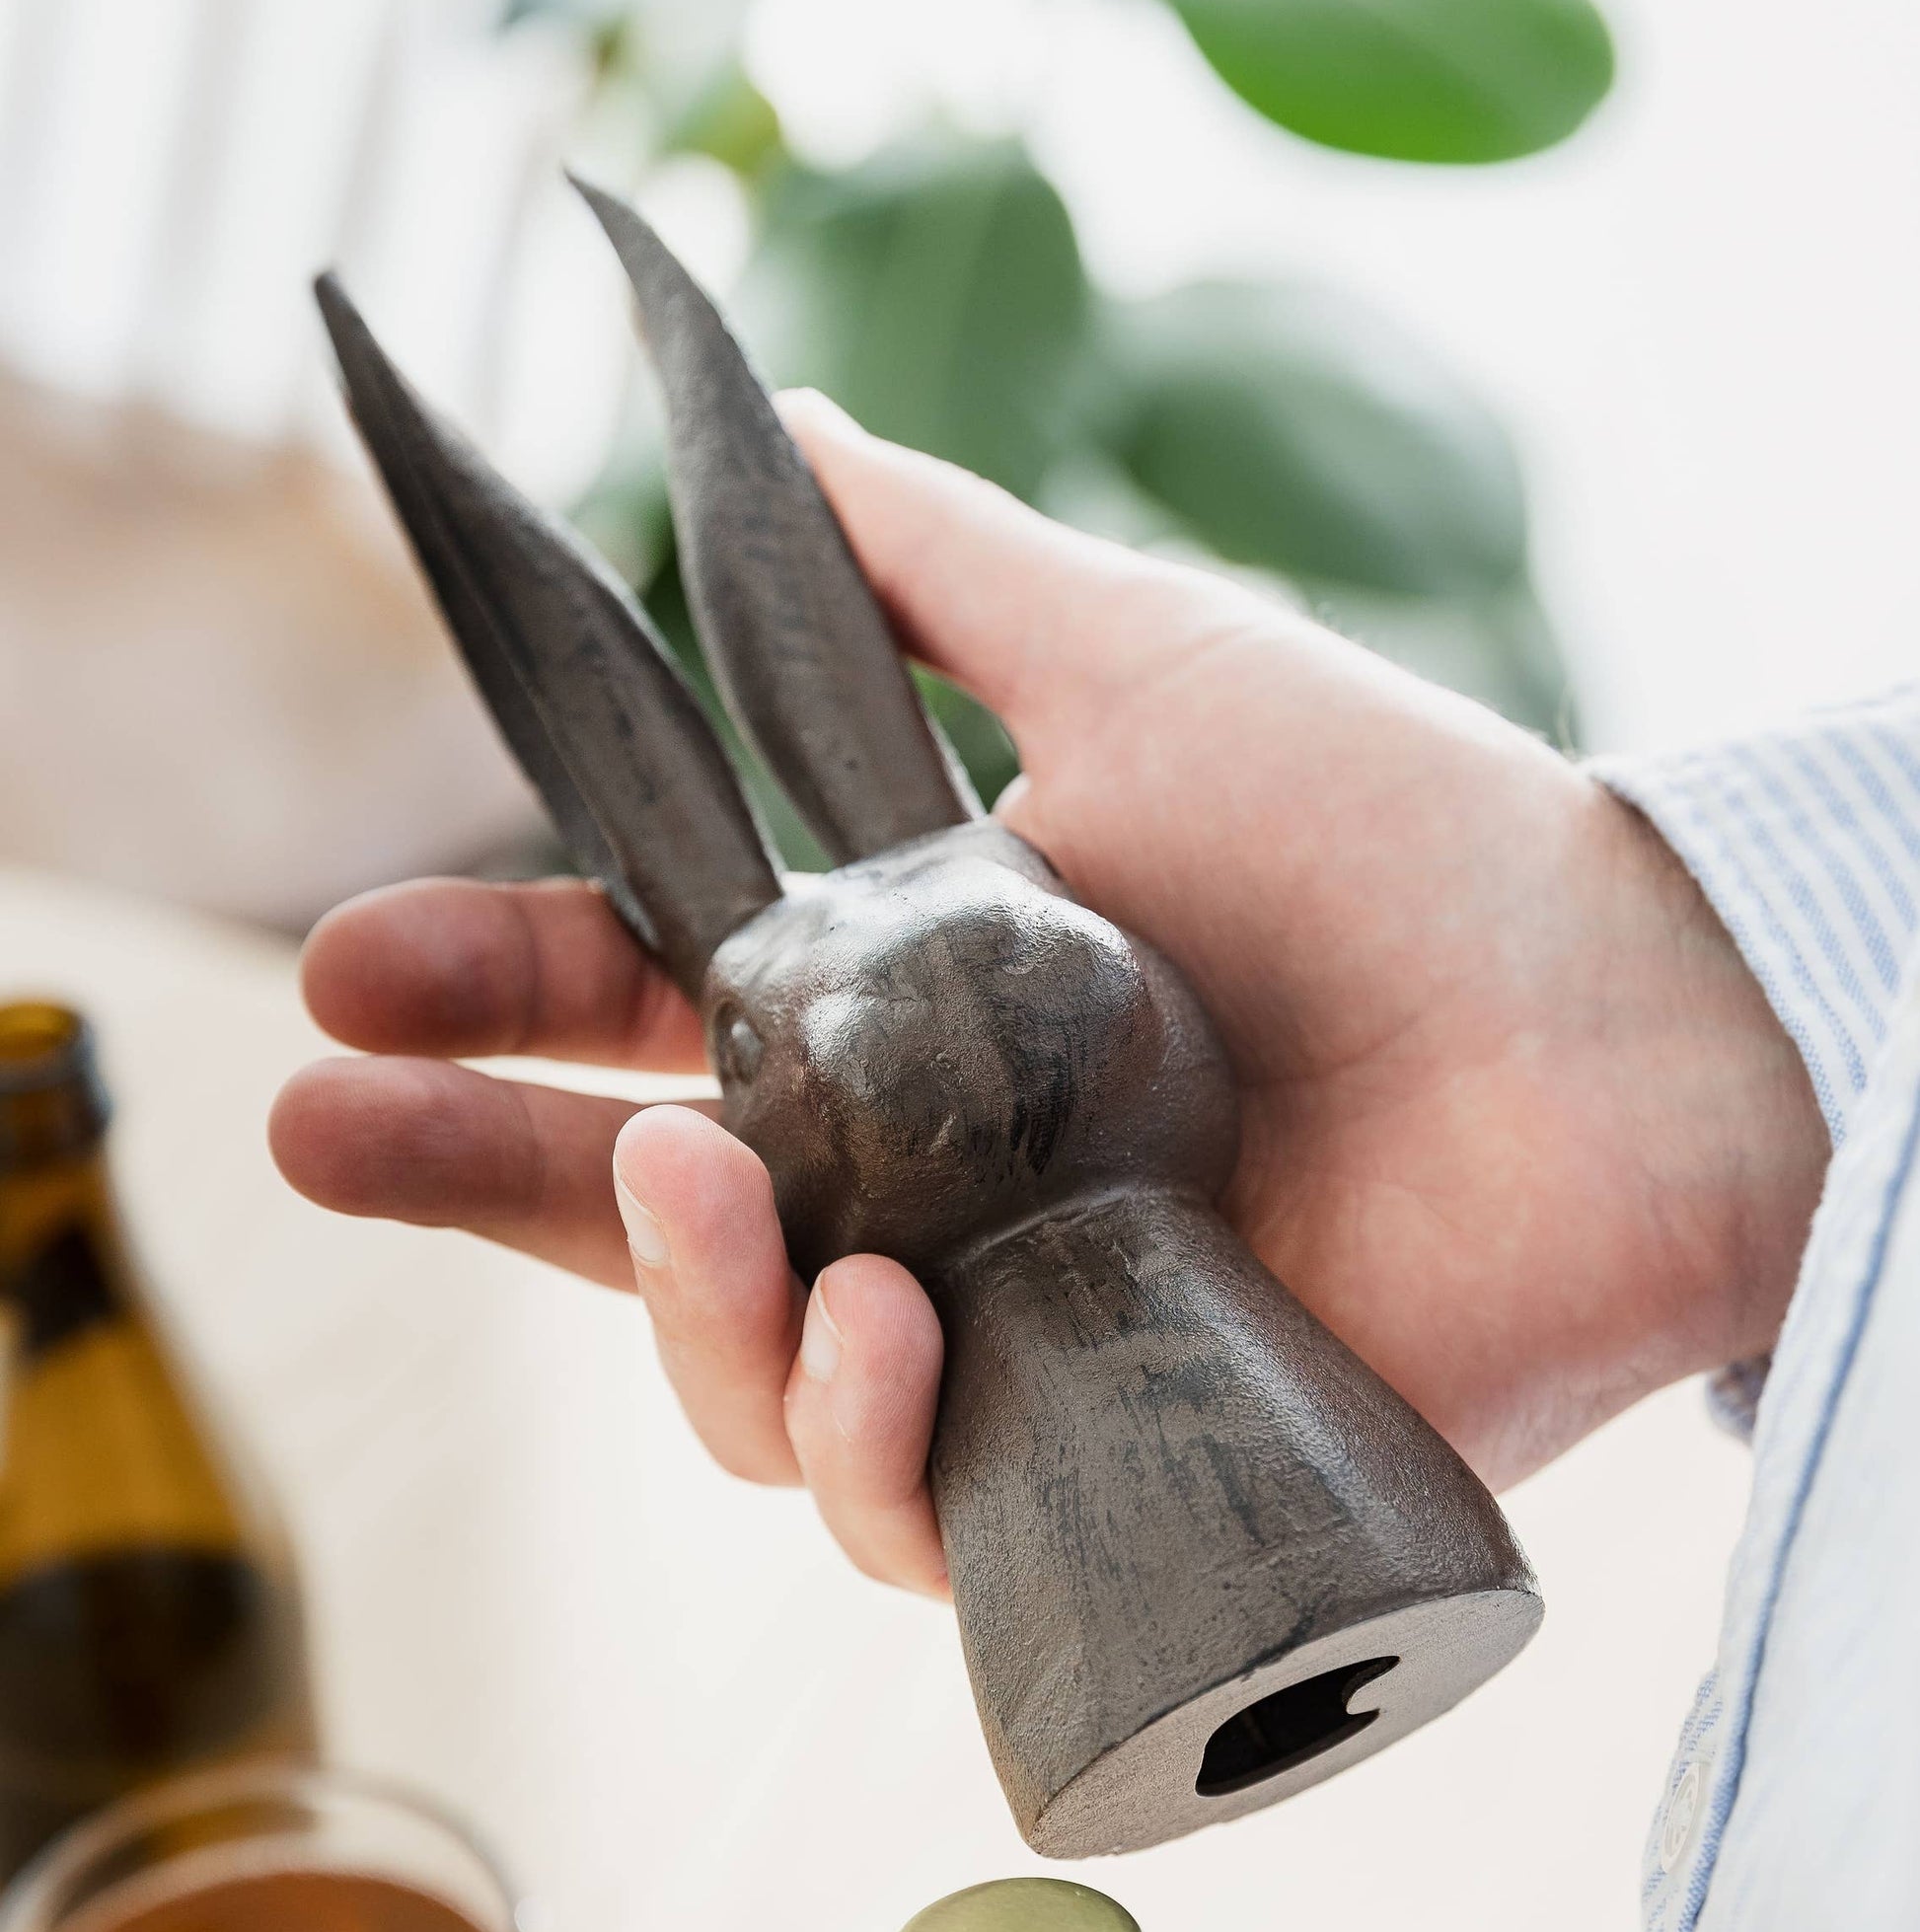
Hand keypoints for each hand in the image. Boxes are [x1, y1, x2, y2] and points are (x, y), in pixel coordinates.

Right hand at [271, 394, 1827, 1596]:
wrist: (1609, 1032)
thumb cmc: (1391, 838)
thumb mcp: (1134, 659)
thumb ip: (931, 566)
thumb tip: (775, 418)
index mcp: (912, 1010)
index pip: (648, 1023)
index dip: (494, 1003)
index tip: (354, 975)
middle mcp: (933, 1187)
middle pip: (642, 1227)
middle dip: (469, 1182)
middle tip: (322, 1127)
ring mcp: (1009, 1344)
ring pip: (748, 1389)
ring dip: (680, 1297)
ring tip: (688, 1175)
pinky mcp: (1099, 1479)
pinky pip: (907, 1513)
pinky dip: (864, 1436)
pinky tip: (886, 1332)